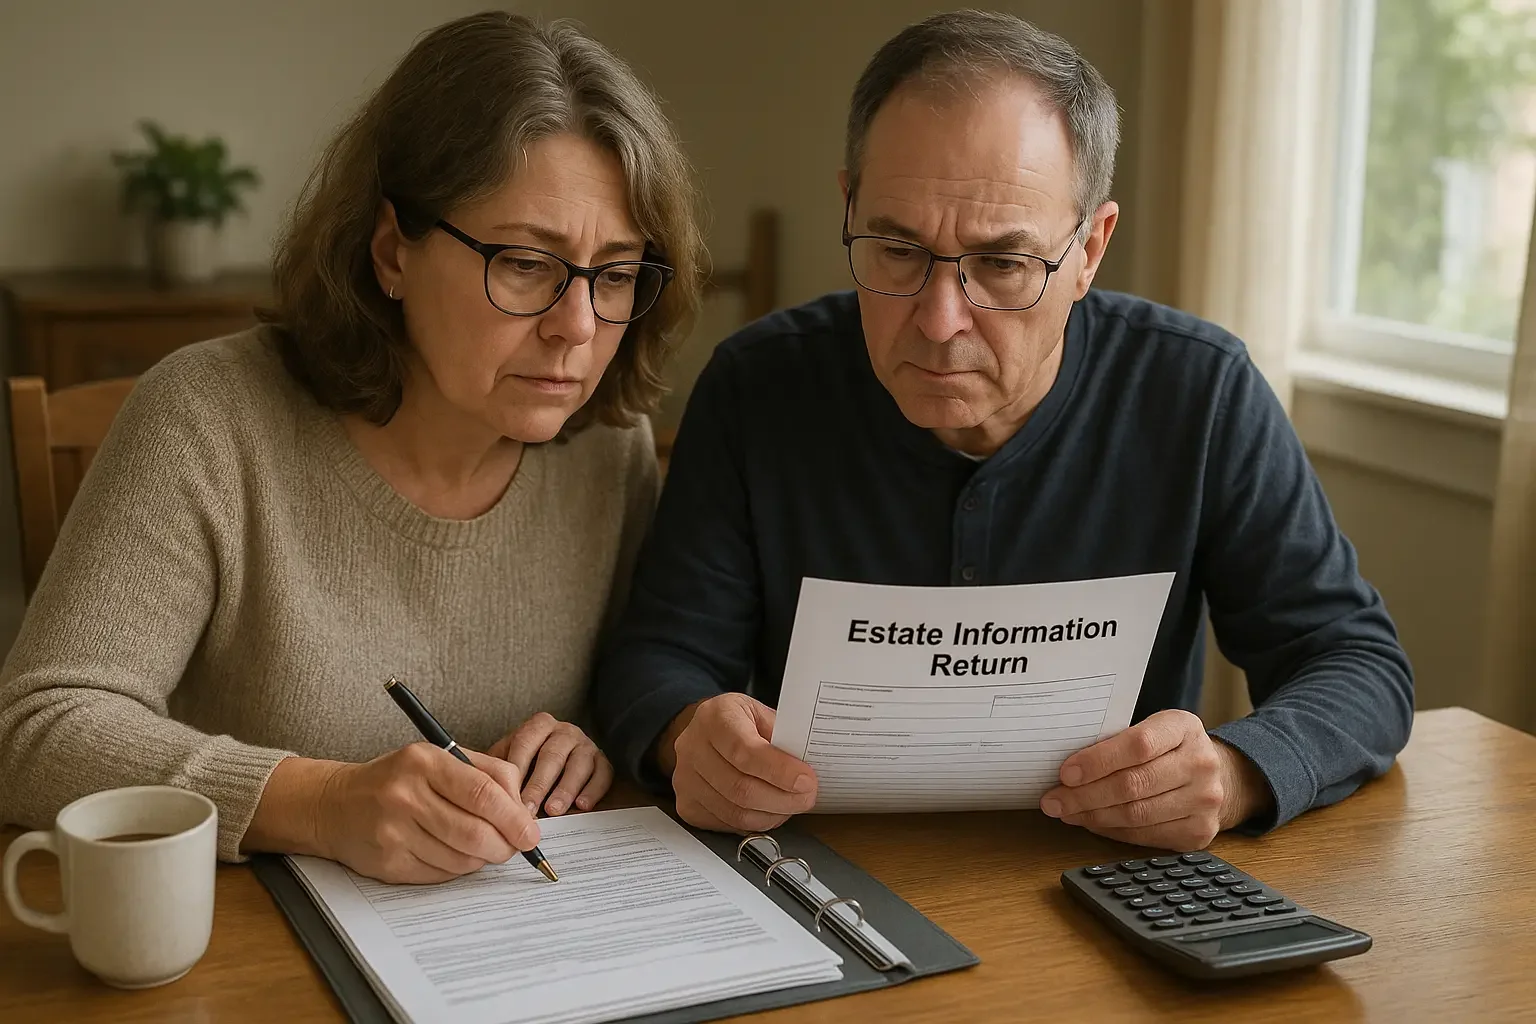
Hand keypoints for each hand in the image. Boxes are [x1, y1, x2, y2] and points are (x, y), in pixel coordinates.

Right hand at [314, 743, 540, 882]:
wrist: (335, 804)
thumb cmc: (399, 779)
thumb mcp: (439, 758)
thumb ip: (487, 775)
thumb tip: (524, 811)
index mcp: (425, 761)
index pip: (483, 793)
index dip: (515, 818)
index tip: (531, 834)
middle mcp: (406, 796)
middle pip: (475, 832)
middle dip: (505, 846)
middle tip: (514, 847)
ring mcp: (394, 832)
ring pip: (462, 859)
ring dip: (482, 859)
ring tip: (481, 847)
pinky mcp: (388, 863)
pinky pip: (441, 875)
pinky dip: (457, 869)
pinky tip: (451, 853)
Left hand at [488, 713, 612, 816]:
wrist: (555, 768)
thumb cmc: (527, 767)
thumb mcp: (509, 760)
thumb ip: (499, 770)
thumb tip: (481, 786)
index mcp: (539, 726)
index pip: (525, 742)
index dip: (516, 769)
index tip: (507, 795)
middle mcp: (565, 731)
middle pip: (552, 754)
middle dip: (539, 784)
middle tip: (528, 810)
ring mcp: (586, 745)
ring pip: (579, 764)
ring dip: (565, 789)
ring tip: (554, 810)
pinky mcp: (603, 762)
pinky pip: (603, 774)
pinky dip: (593, 790)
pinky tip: (582, 806)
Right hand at [661, 693, 817, 832]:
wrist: (704, 731)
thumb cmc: (739, 722)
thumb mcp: (762, 714)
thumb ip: (783, 736)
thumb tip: (807, 765)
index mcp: (714, 717)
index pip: (744, 751)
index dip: (778, 771)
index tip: (805, 780)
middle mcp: (692, 747)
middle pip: (740, 788)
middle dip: (783, 798)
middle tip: (807, 796)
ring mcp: (685, 779)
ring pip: (735, 812)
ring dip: (772, 814)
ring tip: (792, 804)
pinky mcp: (687, 805)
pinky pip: (727, 825)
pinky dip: (756, 823)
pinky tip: (769, 810)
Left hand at [1038, 710, 1271, 850]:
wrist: (1221, 776)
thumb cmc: (1169, 749)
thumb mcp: (1153, 729)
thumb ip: (1118, 741)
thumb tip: (1066, 769)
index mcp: (1183, 727)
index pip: (1137, 745)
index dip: (1097, 761)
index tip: (1065, 773)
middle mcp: (1201, 763)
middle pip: (1133, 785)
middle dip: (1084, 795)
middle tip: (1054, 800)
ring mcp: (1204, 801)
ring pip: (1136, 815)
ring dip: (1093, 816)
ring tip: (1066, 812)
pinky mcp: (1199, 832)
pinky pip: (1145, 836)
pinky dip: (1112, 831)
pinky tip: (1093, 823)